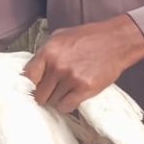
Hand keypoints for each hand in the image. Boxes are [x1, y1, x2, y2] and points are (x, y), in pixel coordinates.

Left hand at [23, 15, 143, 111]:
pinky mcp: (85, 89)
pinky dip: (67, 105)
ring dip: (57, 99)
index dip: (28, 85)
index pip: (27, 77)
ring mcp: (71, 78)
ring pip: (53, 102)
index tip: (32, 88)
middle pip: (39, 94)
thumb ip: (45, 53)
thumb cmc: (89, 37)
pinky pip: (66, 106)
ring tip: (65, 91)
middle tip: (51, 91)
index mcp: (48, 51)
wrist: (116, 41)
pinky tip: (71, 97)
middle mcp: (57, 66)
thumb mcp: (61, 37)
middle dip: (43, 94)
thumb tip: (32, 70)